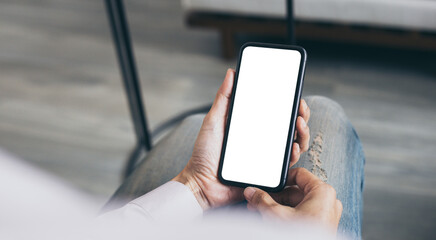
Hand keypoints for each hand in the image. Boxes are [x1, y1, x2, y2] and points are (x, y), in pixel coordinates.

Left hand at [173, 69, 310, 209]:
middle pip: (290, 126)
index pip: (276, 112)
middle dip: (301, 115)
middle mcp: (263, 140)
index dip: (289, 104)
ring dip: (302, 132)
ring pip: (294, 143)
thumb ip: (223, 98)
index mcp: (252, 127)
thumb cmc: (204, 154)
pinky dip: (295, 154)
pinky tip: (294, 147)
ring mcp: (267, 156)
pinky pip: (287, 164)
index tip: (296, 95)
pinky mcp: (268, 173)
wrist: (201, 182)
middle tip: (300, 108)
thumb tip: (232, 73)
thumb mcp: (213, 121)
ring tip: (299, 124)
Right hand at [243, 168, 342, 231]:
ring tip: (260, 211)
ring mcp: (325, 215)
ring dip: (278, 206)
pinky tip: (271, 220)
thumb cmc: (302, 237)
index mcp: (322, 192)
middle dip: (274, 197)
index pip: (299, 174)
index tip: (268, 184)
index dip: (281, 178)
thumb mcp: (276, 215)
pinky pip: (302, 214)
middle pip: (296, 191)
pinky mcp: (321, 226)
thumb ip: (262, 200)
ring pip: (298, 204)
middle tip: (258, 200)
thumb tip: (252, 192)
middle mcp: (328, 201)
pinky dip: (287, 215)